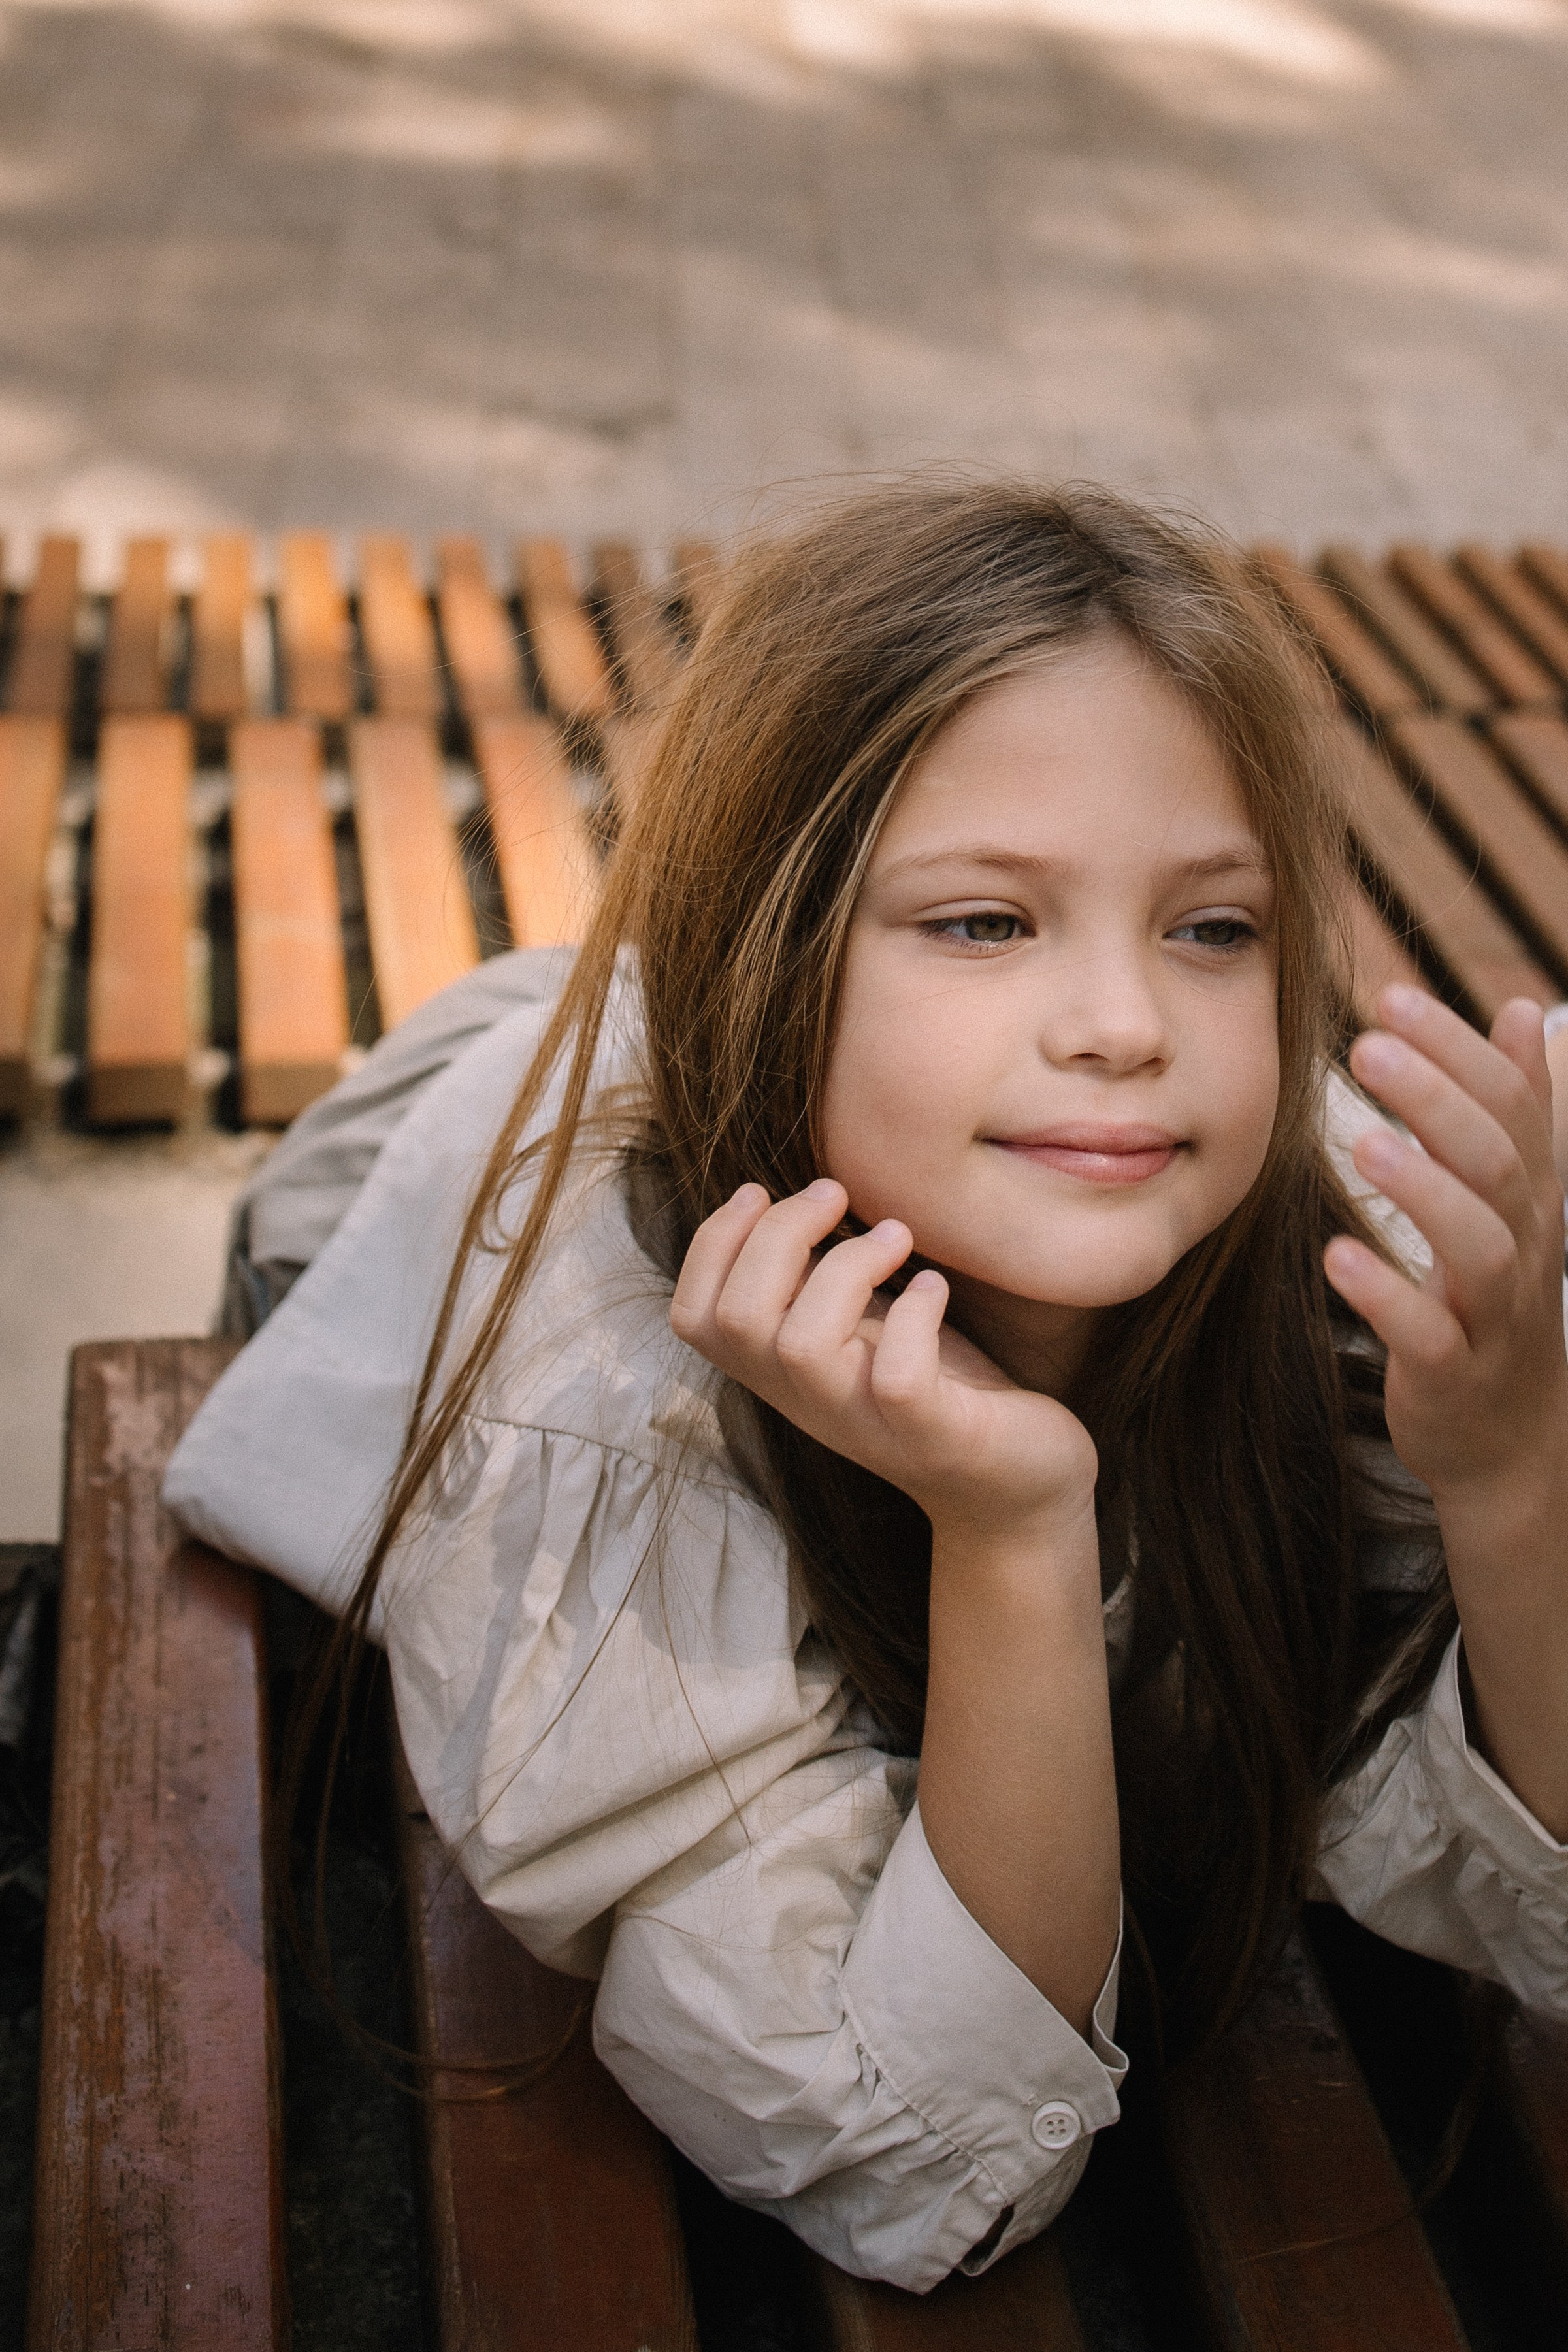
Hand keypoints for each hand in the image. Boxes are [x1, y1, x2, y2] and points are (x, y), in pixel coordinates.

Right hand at [669, 1178, 1097, 1546]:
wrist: (1015, 1483)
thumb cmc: (937, 1382)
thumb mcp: (858, 1325)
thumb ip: (811, 1282)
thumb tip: (783, 1202)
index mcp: (780, 1373)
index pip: (693, 1318)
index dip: (711, 1245)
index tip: (759, 1191)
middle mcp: (808, 1402)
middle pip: (738, 1319)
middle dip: (779, 1234)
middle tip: (835, 1195)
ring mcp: (866, 1424)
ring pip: (803, 1346)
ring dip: (846, 1266)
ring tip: (896, 1237)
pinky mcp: (930, 1435)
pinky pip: (896, 1379)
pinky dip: (915, 1316)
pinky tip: (935, 1287)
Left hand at [1323, 986, 1567, 1501]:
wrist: (1511, 1439)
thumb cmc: (1495, 1297)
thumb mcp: (1514, 1199)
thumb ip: (1515, 1109)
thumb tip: (1521, 1010)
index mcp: (1532, 1196)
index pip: (1511, 1107)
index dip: (1459, 1049)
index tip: (1392, 994)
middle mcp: (1524, 1247)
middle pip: (1497, 1162)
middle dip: (1438, 1100)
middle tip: (1367, 1045)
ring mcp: (1494, 1316)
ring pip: (1479, 1247)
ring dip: (1423, 1189)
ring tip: (1362, 1140)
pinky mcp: (1454, 1375)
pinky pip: (1430, 1335)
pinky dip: (1388, 1294)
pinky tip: (1338, 1256)